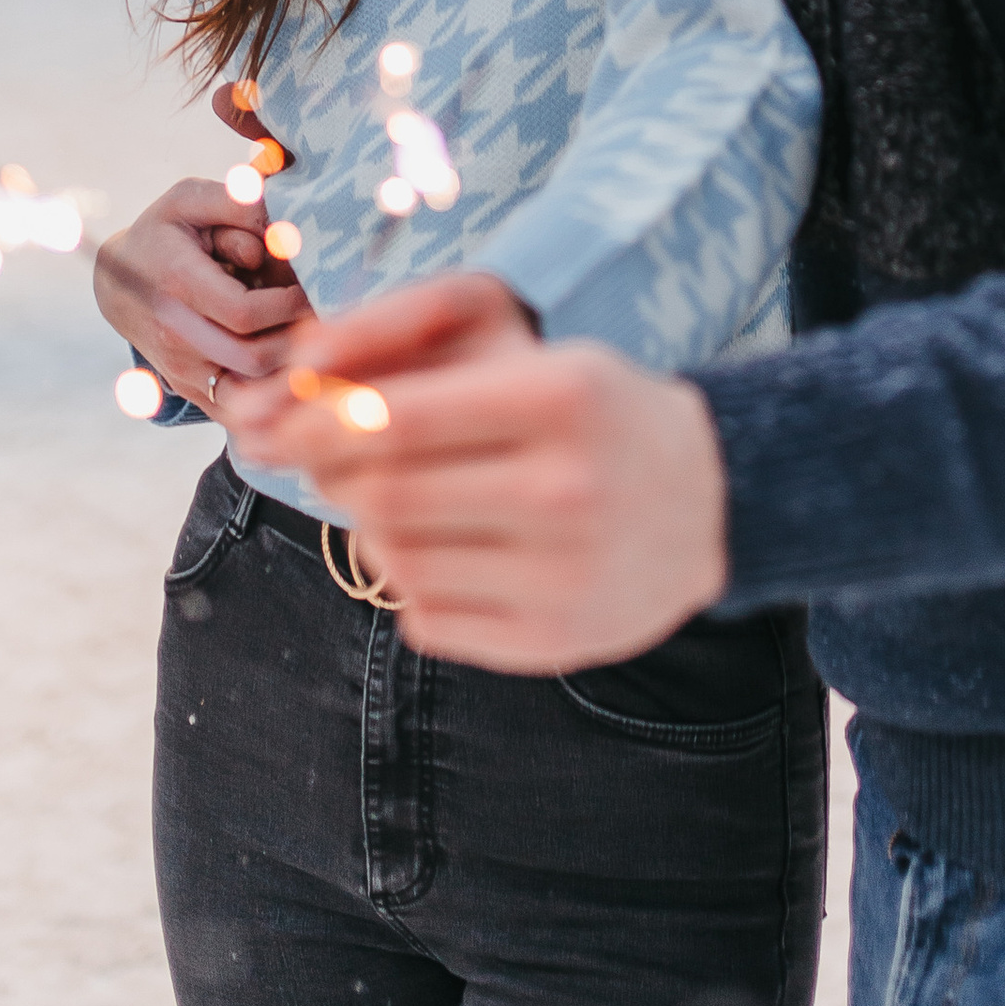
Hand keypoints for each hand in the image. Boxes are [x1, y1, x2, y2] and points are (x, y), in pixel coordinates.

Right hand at [92, 177, 317, 417]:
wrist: (117, 285)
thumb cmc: (164, 233)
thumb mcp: (191, 199)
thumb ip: (236, 203)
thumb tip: (280, 230)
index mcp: (177, 284)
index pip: (245, 313)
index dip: (287, 304)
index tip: (306, 289)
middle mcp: (174, 334)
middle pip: (253, 357)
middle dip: (297, 338)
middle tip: (316, 316)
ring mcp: (179, 368)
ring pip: (249, 391)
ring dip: (288, 367)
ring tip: (306, 339)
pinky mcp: (186, 389)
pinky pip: (236, 408)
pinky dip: (267, 396)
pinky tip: (287, 368)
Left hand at [236, 279, 726, 668]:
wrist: (714, 503)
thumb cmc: (603, 419)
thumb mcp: (544, 366)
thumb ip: (434, 380)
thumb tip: (304, 407)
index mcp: (564, 399)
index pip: (401, 416)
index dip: (323, 422)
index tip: (290, 422)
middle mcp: (567, 487)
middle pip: (389, 493)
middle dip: (333, 478)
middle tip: (322, 465)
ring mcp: (563, 573)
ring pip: (399, 560)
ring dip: (369, 531)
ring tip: (389, 507)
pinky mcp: (554, 639)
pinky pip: (429, 619)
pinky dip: (409, 586)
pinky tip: (440, 555)